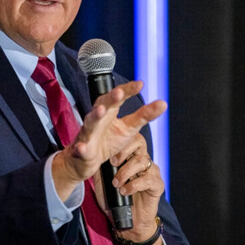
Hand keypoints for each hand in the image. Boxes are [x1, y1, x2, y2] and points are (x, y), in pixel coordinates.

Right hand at [51, 81, 166, 199]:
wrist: (88, 159)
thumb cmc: (109, 139)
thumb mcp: (130, 127)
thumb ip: (144, 115)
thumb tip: (163, 103)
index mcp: (110, 110)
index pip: (120, 96)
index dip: (128, 90)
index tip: (140, 84)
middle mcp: (98, 118)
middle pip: (103, 104)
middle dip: (110, 98)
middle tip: (119, 93)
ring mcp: (89, 132)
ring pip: (90, 122)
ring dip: (95, 115)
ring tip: (101, 110)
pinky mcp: (82, 148)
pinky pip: (81, 148)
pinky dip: (81, 148)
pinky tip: (82, 148)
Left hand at [101, 134, 167, 244]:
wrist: (126, 222)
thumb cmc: (114, 200)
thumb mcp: (102, 181)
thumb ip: (99, 166)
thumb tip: (89, 152)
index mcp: (131, 156)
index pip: (131, 138)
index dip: (121, 142)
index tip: (109, 154)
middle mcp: (143, 161)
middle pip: (140, 143)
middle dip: (124, 151)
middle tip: (113, 163)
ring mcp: (152, 172)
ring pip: (142, 161)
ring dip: (126, 171)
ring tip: (116, 183)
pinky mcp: (157, 185)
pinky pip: (149, 179)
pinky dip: (134, 185)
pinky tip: (125, 191)